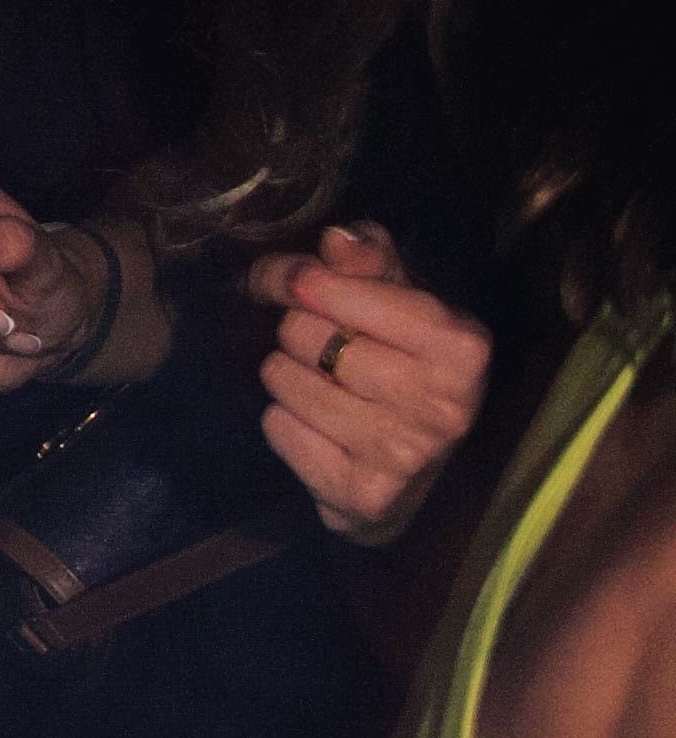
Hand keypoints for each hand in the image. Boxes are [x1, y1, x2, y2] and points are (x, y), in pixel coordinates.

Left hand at [248, 223, 489, 544]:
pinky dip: (283, 420)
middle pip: (304, 334)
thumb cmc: (410, 366)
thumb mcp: (406, 301)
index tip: (287, 281)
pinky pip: (278, 428)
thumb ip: (371, 260)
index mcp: (460, 346)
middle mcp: (439, 404)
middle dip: (297, 330)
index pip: (339, 289)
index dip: (298, 278)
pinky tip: (315, 425)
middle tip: (315, 343)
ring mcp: (402, 456)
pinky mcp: (362, 497)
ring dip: (286, 374)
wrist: (424, 477)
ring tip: (317, 381)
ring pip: (284, 380)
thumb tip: (335, 240)